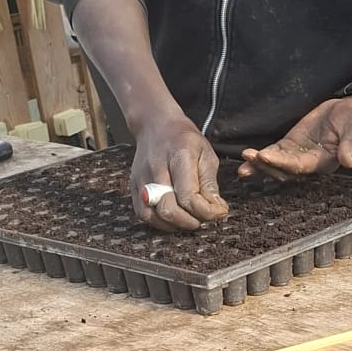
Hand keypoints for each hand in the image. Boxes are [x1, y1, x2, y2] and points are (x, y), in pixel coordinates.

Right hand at [130, 113, 227, 230]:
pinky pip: (142, 214)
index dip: (206, 212)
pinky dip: (159, 223)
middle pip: (168, 209)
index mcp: (179, 156)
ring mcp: (141, 178)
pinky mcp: (133, 186)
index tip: (218, 213)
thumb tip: (216, 210)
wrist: (156, 125)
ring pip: (153, 215)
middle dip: (190, 221)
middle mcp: (156, 168)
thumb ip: (210, 184)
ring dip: (174, 225)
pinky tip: (173, 219)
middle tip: (203, 219)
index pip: (189, 196)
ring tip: (189, 219)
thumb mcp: (206, 154)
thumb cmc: (184, 139)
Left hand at [239, 95, 351, 178]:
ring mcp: (297, 156)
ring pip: (275, 165)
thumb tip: (349, 162)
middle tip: (250, 158)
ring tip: (244, 161)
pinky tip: (246, 157)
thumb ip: (350, 146)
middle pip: (283, 170)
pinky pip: (273, 153)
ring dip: (259, 165)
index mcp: (323, 163)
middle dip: (265, 166)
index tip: (265, 156)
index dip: (281, 163)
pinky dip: (260, 158)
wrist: (351, 112)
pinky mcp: (290, 145)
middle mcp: (308, 164)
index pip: (299, 166)